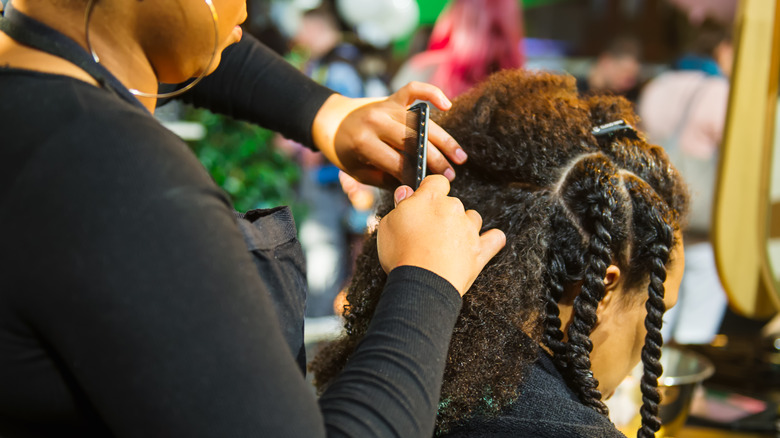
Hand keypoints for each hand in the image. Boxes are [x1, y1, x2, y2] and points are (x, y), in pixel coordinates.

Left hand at [311, 82, 467, 188]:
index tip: (431, 187)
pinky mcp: (391, 98)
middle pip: (413, 142)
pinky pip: (414, 90)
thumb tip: (413, 187)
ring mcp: (385, 107)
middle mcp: (376, 122)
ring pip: (421, 123)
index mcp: (363, 143)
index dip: (415, 176)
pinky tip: (446, 106)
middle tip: (451, 175)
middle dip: (435, 160)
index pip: (397, 162)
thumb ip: (384, 180)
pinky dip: (431, 93)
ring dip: (443, 140)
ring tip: (460, 156)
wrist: (330, 121)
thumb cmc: (346, 152)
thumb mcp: (357, 172)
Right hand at [376, 175, 505, 295]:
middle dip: (443, 213)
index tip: (423, 199)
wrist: (422, 283)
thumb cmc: (401, 253)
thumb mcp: (388, 225)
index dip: (430, 189)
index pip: (436, 182)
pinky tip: (487, 241)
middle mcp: (453, 209)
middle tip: (427, 232)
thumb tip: (406, 192)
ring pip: (472, 218)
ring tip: (449, 242)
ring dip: (464, 225)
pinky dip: (492, 239)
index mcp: (430, 199)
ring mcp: (469, 230)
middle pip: (453, 203)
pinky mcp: (480, 251)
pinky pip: (494, 239)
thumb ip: (400, 205)